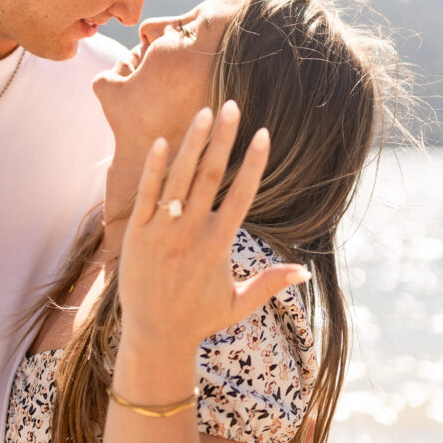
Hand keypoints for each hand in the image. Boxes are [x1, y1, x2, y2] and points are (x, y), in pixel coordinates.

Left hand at [119, 102, 310, 353]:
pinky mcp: (136, 234)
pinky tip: (164, 141)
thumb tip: (306, 273)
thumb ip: (269, 284)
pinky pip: (146, 194)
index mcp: (218, 246)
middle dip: (223, 139)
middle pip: (210, 176)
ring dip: (192, 143)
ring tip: (204, 113)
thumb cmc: (198, 319)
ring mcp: (161, 232)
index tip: (263, 134)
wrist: (153, 336)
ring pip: (178, 178)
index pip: (241, 196)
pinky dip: (154, 168)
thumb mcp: (238, 304)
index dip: (253, 163)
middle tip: (232, 106)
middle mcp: (190, 234)